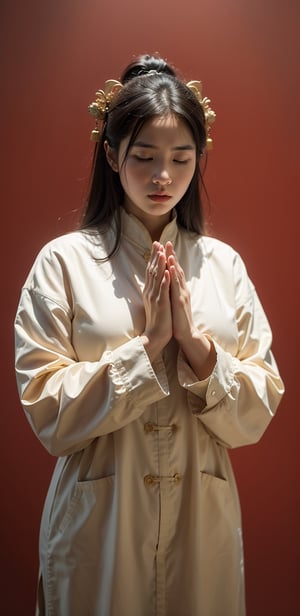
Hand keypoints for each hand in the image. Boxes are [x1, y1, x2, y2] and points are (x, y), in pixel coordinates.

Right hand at [141, 242, 171, 361]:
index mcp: (150, 291)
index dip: (154, 257)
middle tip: (158, 243)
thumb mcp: (155, 301)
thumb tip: (155, 280)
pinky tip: (167, 272)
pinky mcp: (161, 304)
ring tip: (162, 252)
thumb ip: (155, 290)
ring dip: (160, 264)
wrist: (155, 335)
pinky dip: (164, 280)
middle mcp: (151, 292)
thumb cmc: (158, 319)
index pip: (151, 271)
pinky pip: (163, 290)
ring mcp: (155, 297)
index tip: (157, 245)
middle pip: (153, 270)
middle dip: (156, 256)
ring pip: (157, 278)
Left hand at [165, 241, 215, 379]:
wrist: (185, 333)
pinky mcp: (180, 301)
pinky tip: (171, 268)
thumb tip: (168, 282)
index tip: (163, 246)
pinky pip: (176, 286)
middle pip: (177, 269)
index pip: (174, 270)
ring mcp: (182, 294)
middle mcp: (182, 289)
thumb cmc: (178, 318)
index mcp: (179, 289)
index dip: (169, 258)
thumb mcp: (174, 301)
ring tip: (169, 250)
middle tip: (166, 241)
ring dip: (174, 262)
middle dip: (172, 255)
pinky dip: (174, 276)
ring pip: (177, 275)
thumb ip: (172, 290)